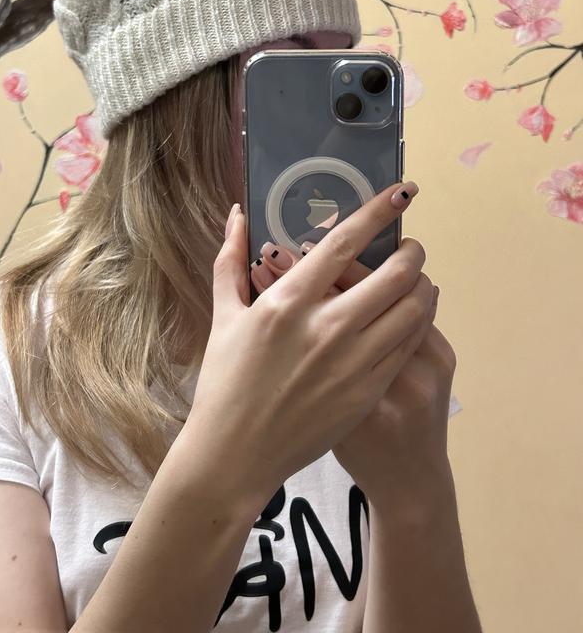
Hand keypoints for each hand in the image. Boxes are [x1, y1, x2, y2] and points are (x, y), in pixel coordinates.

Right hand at [187, 180, 432, 513]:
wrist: (235, 455)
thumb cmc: (224, 383)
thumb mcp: (224, 317)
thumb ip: (229, 260)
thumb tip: (236, 214)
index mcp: (286, 303)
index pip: (343, 244)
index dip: (377, 212)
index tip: (402, 192)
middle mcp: (325, 328)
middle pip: (394, 275)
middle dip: (413, 253)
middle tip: (413, 248)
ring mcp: (352, 363)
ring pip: (413, 309)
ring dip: (423, 286)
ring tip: (418, 280)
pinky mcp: (368, 392)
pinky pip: (410, 345)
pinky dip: (419, 322)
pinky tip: (412, 316)